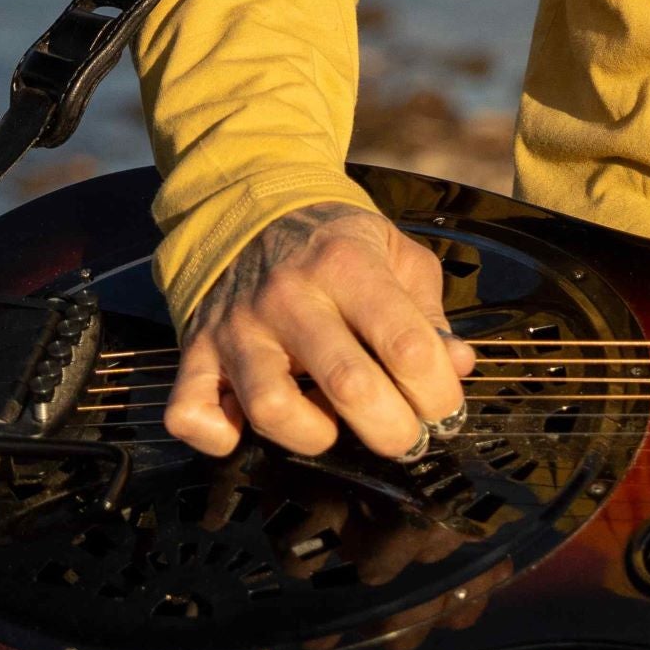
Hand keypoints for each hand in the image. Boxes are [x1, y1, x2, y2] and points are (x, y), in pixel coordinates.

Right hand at [164, 204, 476, 459]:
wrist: (248, 209)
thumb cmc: (335, 243)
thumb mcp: (395, 253)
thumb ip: (431, 311)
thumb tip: (459, 365)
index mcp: (348, 265)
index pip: (406, 343)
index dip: (437, 392)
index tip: (445, 411)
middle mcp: (290, 296)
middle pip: (348, 385)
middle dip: (391, 430)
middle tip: (407, 441)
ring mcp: (237, 327)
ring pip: (271, 407)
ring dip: (312, 435)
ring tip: (332, 428)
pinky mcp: (194, 352)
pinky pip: (190, 413)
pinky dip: (218, 438)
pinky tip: (247, 431)